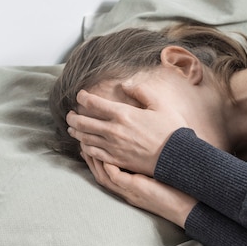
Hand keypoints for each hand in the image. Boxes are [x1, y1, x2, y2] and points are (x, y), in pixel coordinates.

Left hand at [67, 81, 187, 175]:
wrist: (176, 157)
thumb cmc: (171, 130)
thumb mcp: (160, 105)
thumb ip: (141, 92)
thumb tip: (126, 85)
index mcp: (123, 113)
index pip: (93, 103)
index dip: (83, 98)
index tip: (80, 96)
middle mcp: (113, 130)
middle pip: (84, 122)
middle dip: (73, 117)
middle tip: (70, 114)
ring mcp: (113, 147)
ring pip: (86, 138)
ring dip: (76, 132)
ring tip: (72, 129)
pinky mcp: (116, 160)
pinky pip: (94, 154)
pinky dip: (85, 148)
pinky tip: (84, 146)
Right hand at [81, 148, 196, 227]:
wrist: (189, 206)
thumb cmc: (178, 190)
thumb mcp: (159, 176)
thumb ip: (150, 166)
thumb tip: (148, 149)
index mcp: (131, 188)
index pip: (108, 172)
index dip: (97, 157)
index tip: (92, 143)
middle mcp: (127, 190)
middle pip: (101, 173)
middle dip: (90, 157)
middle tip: (82, 140)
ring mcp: (130, 191)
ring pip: (104, 176)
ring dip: (94, 160)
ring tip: (88, 144)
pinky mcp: (136, 190)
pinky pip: (116, 178)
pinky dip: (109, 166)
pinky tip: (104, 154)